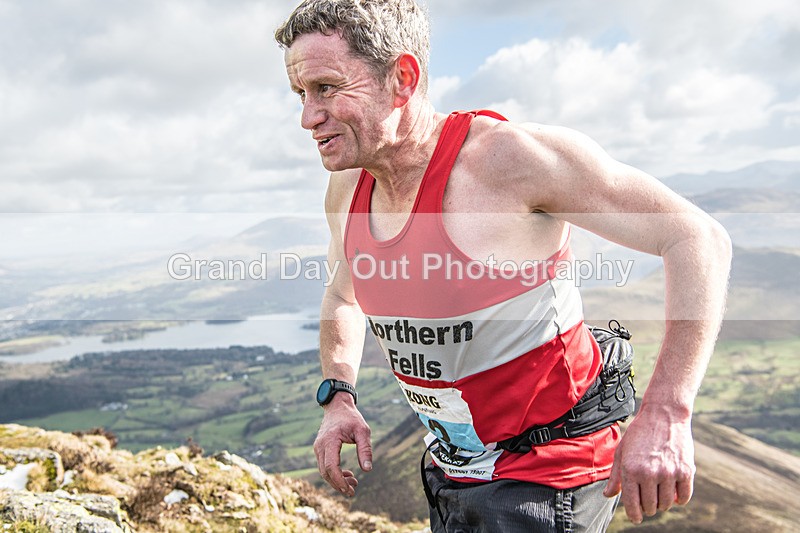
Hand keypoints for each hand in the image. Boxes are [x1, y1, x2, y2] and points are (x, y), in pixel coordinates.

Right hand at [313, 394, 372, 496]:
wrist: (337, 406)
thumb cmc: (351, 417)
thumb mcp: (363, 430)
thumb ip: (365, 449)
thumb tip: (367, 470)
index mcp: (330, 440)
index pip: (331, 466)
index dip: (340, 481)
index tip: (351, 489)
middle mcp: (320, 445)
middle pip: (325, 472)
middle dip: (339, 484)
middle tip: (353, 491)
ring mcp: (318, 448)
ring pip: (323, 471)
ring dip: (337, 480)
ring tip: (353, 482)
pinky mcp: (319, 449)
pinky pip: (324, 466)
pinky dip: (334, 474)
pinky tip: (347, 474)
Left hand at [603, 404, 695, 522]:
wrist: (664, 415)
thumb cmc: (639, 434)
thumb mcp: (622, 452)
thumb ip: (615, 476)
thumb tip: (608, 495)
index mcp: (630, 470)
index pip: (632, 504)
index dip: (634, 515)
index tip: (637, 517)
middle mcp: (649, 473)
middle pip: (650, 507)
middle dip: (648, 507)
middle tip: (648, 498)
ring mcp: (669, 473)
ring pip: (666, 504)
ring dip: (663, 502)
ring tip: (660, 490)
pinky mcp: (686, 471)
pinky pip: (684, 497)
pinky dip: (679, 498)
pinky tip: (673, 491)